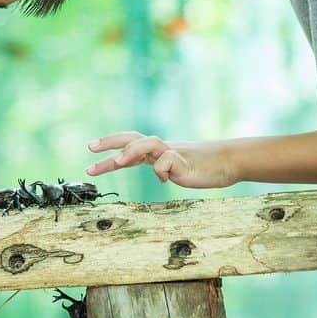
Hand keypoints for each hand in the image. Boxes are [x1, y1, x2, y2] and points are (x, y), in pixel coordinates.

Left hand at [86, 132, 238, 188]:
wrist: (227, 163)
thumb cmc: (202, 166)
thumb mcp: (176, 167)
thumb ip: (163, 166)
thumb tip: (156, 171)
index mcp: (156, 151)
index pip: (128, 144)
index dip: (109, 146)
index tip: (91, 150)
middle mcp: (161, 148)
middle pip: (131, 137)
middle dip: (109, 142)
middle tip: (90, 148)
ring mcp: (172, 153)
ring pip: (147, 143)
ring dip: (130, 151)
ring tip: (118, 162)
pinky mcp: (184, 161)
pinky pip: (167, 162)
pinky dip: (162, 170)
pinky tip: (167, 179)